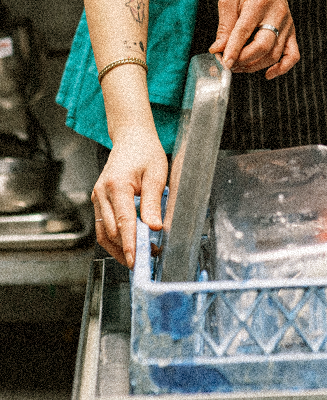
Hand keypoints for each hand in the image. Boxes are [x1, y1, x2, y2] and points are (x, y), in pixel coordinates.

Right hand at [93, 129, 168, 267]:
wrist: (131, 139)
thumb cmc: (146, 153)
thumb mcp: (156, 176)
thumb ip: (153, 203)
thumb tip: (154, 227)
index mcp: (116, 186)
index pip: (123, 222)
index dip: (130, 244)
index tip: (136, 260)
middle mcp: (101, 193)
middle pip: (110, 231)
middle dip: (127, 249)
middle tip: (148, 259)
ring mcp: (97, 197)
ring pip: (103, 232)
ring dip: (119, 248)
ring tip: (139, 257)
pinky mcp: (99, 200)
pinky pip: (103, 225)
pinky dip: (115, 238)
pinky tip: (129, 245)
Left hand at [209, 0, 300, 78]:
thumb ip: (224, 25)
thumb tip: (218, 49)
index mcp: (258, 3)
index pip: (244, 31)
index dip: (233, 49)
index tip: (224, 62)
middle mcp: (276, 15)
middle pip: (262, 46)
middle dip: (243, 59)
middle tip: (229, 64)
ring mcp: (287, 25)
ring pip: (274, 54)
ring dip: (255, 65)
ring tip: (239, 66)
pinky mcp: (292, 32)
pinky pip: (292, 55)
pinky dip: (282, 68)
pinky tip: (267, 73)